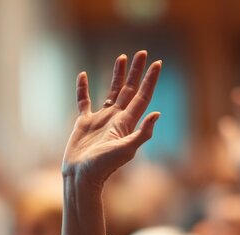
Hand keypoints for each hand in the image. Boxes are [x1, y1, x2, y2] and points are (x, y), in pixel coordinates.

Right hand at [62, 51, 161, 188]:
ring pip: (111, 92)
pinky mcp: (84, 123)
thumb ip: (142, 133)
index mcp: (127, 123)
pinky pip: (84, 101)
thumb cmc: (103, 167)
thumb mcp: (126, 150)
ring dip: (117, 75)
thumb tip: (157, 113)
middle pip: (129, 90)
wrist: (81, 177)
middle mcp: (116, 119)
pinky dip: (83, 88)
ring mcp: (100, 120)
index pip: (142, 97)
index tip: (157, 63)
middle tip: (142, 52)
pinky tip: (83, 75)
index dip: (150, 80)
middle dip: (136, 72)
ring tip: (121, 57)